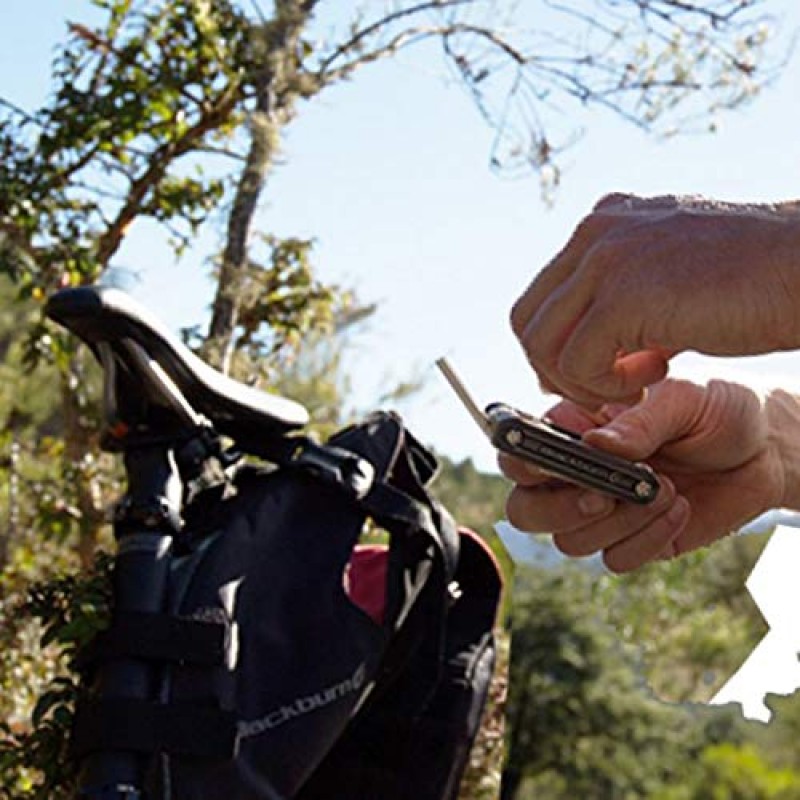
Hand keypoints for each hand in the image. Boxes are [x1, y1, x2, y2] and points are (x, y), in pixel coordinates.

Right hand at [499, 378, 786, 572]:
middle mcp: (577, 472)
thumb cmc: (717, 408)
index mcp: (574, 429)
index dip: (523, 461)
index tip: (556, 461)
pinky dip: (644, 540)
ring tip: (663, 490)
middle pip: (524, 509)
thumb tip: (597, 445)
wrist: (765, 450)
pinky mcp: (631, 540)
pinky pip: (612, 560)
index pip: (518, 452)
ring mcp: (602, 511)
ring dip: (615, 522)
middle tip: (603, 494)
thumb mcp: (684, 398)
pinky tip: (678, 509)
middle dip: (557, 508)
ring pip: (567, 541)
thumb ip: (639, 420)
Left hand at [511, 193, 799, 405]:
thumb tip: (579, 352)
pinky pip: (576, 362)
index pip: (542, 298)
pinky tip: (659, 372)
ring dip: (584, 380)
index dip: (557, 347)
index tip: (602, 368)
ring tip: (639, 378)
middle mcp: (595, 233)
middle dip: (558, 367)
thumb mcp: (667, 277)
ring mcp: (605, 259)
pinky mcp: (624, 294)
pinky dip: (608, 386)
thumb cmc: (750, 279)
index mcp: (603, 223)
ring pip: (541, 343)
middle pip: (527, 320)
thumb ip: (619, 301)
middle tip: (611, 382)